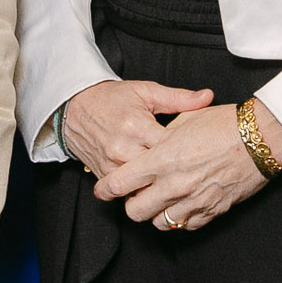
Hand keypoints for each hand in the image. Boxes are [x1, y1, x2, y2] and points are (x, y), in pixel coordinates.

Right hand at [58, 77, 212, 184]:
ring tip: (180, 186)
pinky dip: (141, 191)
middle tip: (197, 176)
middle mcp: (123, 148)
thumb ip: (178, 98)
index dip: (190, 152)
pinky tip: (157, 190)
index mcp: (137, 126)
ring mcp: (111, 165)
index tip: (204, 154)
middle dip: (177, 174)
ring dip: (160, 187)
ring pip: (142, 186)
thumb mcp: (146, 91)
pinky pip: (126, 191)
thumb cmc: (111, 98)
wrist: (73, 107)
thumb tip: (208, 96)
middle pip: (158, 172)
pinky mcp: (102, 174)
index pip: (171, 147)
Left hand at [102, 97, 281, 233]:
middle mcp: (174, 184)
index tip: (102, 190)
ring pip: (160, 223)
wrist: (260, 139)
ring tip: (160, 199)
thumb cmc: (223, 124)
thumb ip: (160, 137)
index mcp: (162, 159)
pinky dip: (180, 218)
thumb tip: (148, 147)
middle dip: (130, 203)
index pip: (120, 183)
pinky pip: (185, 225)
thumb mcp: (185, 120)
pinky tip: (182, 204)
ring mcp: (193, 201)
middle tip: (135, 194)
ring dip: (155, 213)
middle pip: (135, 211)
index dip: (105, 189)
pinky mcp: (211, 211)